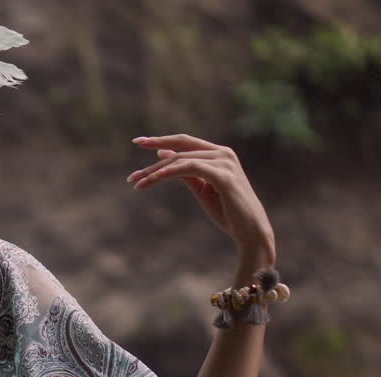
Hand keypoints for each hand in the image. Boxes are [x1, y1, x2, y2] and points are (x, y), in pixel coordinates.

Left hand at [127, 134, 277, 265]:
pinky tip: (152, 181)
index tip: (138, 142)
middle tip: (131, 178)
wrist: (250, 231)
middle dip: (152, 165)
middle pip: (179, 151)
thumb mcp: (201, 188)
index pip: (184, 141)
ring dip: (155, 173)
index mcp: (219, 154)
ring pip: (180, 160)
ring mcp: (224, 162)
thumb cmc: (227, 211)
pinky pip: (189, 169)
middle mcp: (223, 153)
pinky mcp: (223, 175)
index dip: (160, 140)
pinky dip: (168, 173)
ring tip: (136, 184)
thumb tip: (163, 154)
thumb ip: (184, 170)